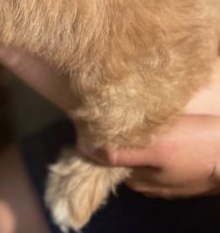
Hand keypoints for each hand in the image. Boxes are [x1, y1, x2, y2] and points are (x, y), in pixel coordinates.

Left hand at [78, 59, 219, 197]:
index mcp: (137, 179)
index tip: (93, 110)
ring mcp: (164, 170)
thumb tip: (83, 145)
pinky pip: (156, 143)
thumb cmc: (196, 149)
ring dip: (135, 128)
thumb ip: (119, 151)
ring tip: (130, 102)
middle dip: (116, 129)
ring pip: (139, 145)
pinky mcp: (179, 158)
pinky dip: (151, 130)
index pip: (104, 156)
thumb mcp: (156, 149)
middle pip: (121, 150)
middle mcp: (147, 179)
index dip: (98, 133)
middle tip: (111, 100)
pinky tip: (153, 114)